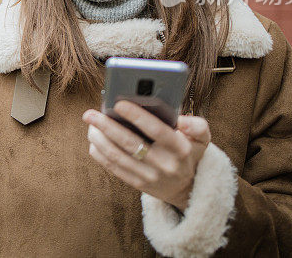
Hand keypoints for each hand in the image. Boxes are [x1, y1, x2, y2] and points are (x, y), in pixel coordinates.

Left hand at [82, 101, 209, 211]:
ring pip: (118, 157)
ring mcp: (150, 177)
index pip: (157, 130)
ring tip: (90, 124)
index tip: (118, 103)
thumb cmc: (189, 152)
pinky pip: (114, 169)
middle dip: (107, 126)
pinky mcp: (137, 184)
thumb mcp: (202, 138)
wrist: (187, 187)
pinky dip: (100, 154)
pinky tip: (93, 140)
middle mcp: (164, 164)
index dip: (137, 116)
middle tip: (90, 113)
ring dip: (99, 140)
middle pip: (131, 143)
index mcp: (180, 148)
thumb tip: (180, 118)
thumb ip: (196, 124)